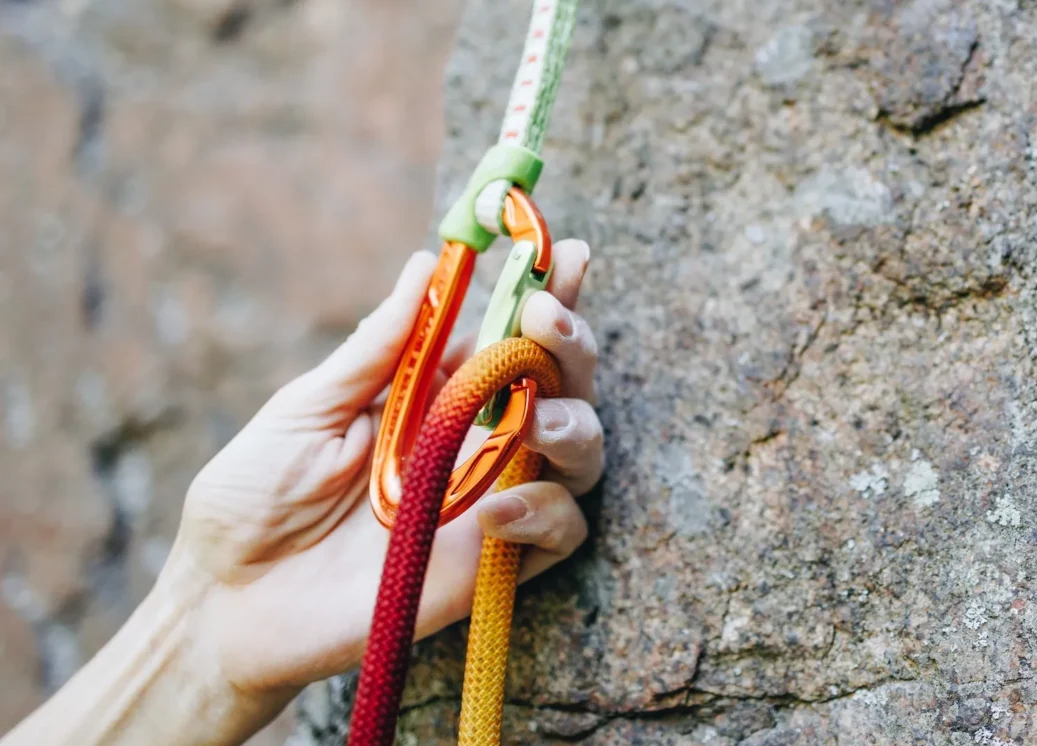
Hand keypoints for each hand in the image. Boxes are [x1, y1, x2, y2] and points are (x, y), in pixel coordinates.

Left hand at [172, 238, 601, 701]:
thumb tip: (425, 264)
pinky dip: (545, 511)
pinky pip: (562, 530)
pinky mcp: (494, 564)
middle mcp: (474, 441)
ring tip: (537, 419)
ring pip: (581, 452)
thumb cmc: (253, 498)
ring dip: (575, 423)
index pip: (507, 335)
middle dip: (572, 343)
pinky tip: (497, 508)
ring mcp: (490, 500)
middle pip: (561, 384)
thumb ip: (378, 348)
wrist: (229, 602)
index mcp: (433, 396)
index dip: (543, 291)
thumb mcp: (307, 408)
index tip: (562, 249)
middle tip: (546, 316)